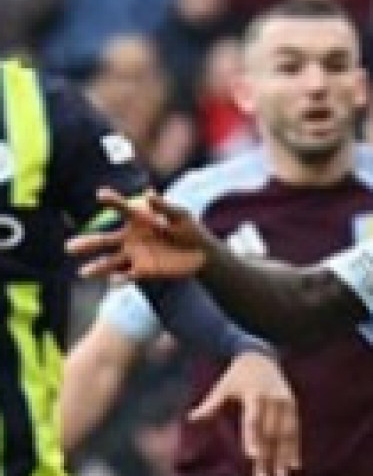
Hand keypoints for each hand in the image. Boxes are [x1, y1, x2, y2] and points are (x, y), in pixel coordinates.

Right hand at [68, 190, 210, 281]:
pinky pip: (128, 275)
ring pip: (110, 262)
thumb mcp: (181, 216)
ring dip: (97, 268)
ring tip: (83, 272)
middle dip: (88, 244)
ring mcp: (134, 255)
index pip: (121, 208)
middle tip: (69, 246)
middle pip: (104, 240)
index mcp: (137, 219)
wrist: (201, 253)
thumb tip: (148, 194)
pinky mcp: (143, 270)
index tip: (100, 194)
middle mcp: (129, 238)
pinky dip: (120, 279)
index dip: (112, 201)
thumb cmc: (189, 229)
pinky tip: (113, 281)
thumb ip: (165, 207)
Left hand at [194, 350, 300, 475]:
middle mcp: (273, 399)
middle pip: (270, 433)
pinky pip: (294, 430)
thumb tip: (191, 418)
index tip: (253, 456)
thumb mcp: (222, 387)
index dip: (253, 438)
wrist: (261, 356)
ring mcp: (285, 403)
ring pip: (285, 434)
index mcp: (255, 395)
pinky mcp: (292, 406)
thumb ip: (210, 404)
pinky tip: (293, 465)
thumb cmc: (236, 376)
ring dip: (283, 457)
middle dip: (267, 457)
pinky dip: (294, 447)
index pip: (254, 420)